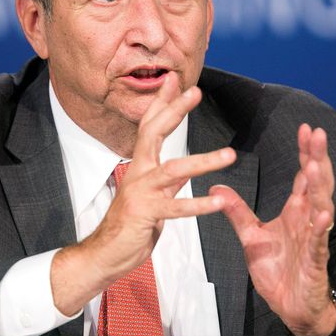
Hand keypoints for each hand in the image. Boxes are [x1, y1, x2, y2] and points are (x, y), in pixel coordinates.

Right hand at [51, 72, 235, 314]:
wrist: (105, 255)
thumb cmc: (129, 226)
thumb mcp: (151, 197)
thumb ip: (167, 182)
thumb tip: (185, 171)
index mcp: (140, 166)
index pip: (150, 126)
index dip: (163, 102)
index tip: (175, 80)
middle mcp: (139, 173)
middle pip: (155, 133)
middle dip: (175, 110)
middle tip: (195, 91)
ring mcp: (141, 192)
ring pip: (174, 170)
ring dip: (204, 161)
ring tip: (230, 155)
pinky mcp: (146, 213)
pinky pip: (176, 207)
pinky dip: (199, 204)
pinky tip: (219, 201)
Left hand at [210, 124, 335, 335]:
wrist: (289, 306)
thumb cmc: (278, 271)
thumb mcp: (250, 236)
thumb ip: (237, 211)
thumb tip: (217, 186)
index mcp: (296, 212)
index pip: (304, 175)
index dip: (306, 152)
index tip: (306, 129)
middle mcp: (308, 220)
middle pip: (316, 183)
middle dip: (318, 158)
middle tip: (318, 133)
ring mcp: (314, 239)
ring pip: (321, 207)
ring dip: (320, 186)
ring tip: (316, 164)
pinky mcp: (315, 260)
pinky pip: (319, 242)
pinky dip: (321, 227)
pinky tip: (322, 214)